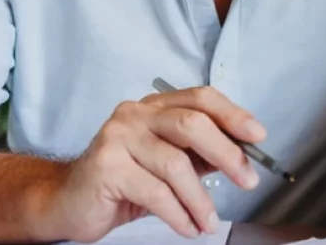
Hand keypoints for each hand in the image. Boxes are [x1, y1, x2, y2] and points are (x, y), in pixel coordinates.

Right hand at [40, 86, 266, 241]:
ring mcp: (117, 137)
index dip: (232, 114)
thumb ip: (198, 155)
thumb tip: (241, 156)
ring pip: (175, 165)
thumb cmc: (121, 182)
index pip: (200, 98)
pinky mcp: (106, 167)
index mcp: (153, 107)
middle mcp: (134, 114)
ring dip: (200, 200)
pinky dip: (179, 214)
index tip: (258, 136)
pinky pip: (155, 192)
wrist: (67, 202)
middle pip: (191, 124)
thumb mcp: (166, 163)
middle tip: (247, 180)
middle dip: (227, 154)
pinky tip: (188, 227)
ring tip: (209, 222)